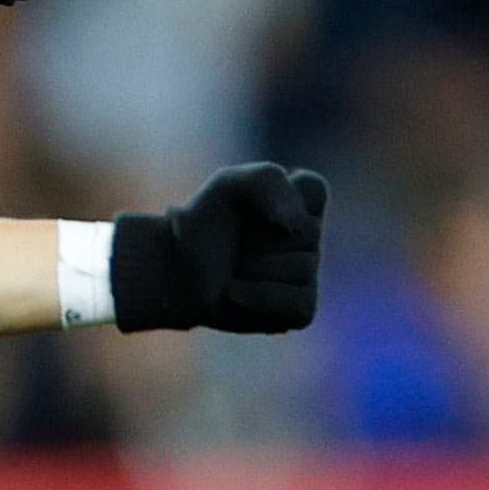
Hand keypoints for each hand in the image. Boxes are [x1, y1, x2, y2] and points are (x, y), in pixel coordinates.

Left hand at [112, 163, 328, 333]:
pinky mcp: (300, 308)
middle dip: (256, 236)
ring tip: (233, 267)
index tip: (245, 203)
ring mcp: (307, 274)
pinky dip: (263, 298)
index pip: (314, 189)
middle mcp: (310, 238)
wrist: (175, 268)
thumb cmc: (204, 223)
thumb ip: (268, 181)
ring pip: (301, 268)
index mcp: (301, 202)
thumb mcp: (229, 184)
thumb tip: (296, 224)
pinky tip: (234, 292)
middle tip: (234, 240)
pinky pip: (300, 305)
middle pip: (306, 232)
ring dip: (252, 267)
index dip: (276, 196)